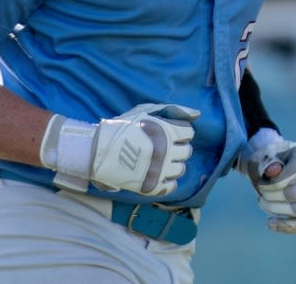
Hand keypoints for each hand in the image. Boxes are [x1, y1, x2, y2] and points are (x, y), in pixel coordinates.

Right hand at [41, 104, 198, 195]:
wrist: (97, 150)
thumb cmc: (122, 126)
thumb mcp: (146, 110)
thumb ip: (173, 110)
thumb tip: (197, 115)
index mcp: (165, 131)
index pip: (188, 133)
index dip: (179, 132)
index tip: (167, 133)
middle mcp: (165, 151)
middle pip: (186, 152)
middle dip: (178, 148)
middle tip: (163, 147)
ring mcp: (159, 170)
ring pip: (181, 169)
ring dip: (173, 164)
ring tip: (159, 161)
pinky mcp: (151, 186)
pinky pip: (171, 186)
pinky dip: (167, 181)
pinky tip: (157, 174)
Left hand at [241, 139, 295, 233]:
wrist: (272, 163)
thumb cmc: (268, 157)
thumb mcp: (264, 153)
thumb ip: (268, 161)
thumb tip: (273, 171)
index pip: (294, 174)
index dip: (274, 183)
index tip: (260, 182)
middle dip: (273, 196)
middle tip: (260, 193)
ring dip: (277, 210)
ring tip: (262, 203)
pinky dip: (286, 226)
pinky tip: (269, 223)